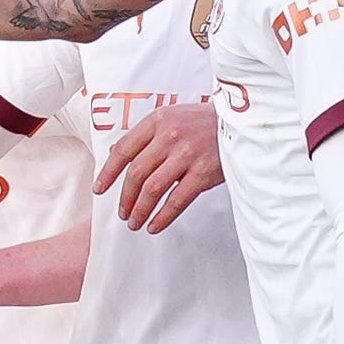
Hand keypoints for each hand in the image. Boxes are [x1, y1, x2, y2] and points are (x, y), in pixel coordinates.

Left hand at [94, 102, 222, 231]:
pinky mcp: (203, 172)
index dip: (108, 172)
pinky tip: (154, 225)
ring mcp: (187, 154)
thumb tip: (117, 155)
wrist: (244, 122)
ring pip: (152, 189)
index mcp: (158, 120)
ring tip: (135, 222)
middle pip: (136, 173)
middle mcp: (170, 136)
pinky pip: (176, 200)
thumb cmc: (205, 122)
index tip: (99, 189)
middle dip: (125, 197)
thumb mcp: (173, 117)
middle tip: (122, 212)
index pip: (123, 150)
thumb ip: (148, 136)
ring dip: (140, 210)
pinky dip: (162, 217)